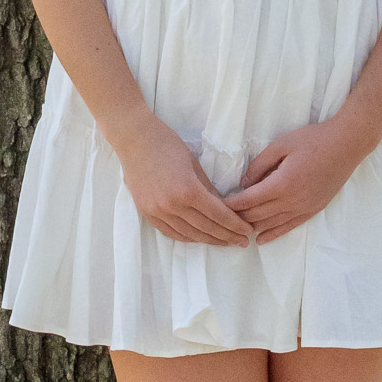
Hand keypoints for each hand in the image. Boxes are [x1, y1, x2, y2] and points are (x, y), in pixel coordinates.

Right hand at [109, 113, 251, 245]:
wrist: (133, 139)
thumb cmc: (167, 144)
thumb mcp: (194, 164)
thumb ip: (208, 190)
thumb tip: (223, 209)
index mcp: (188, 190)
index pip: (218, 215)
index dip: (235, 226)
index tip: (247, 232)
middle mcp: (172, 205)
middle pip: (205, 229)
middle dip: (227, 237)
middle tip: (242, 242)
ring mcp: (157, 212)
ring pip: (189, 235)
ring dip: (209, 240)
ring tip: (224, 242)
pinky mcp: (147, 213)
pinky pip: (171, 233)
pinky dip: (187, 238)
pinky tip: (199, 238)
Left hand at [225, 120, 367, 242]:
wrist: (347, 145)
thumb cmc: (313, 140)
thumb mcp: (281, 145)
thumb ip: (259, 165)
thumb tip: (244, 183)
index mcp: (282, 183)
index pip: (249, 200)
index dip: (231, 205)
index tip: (216, 206)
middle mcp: (293, 200)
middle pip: (257, 215)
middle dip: (237, 217)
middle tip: (220, 218)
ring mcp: (304, 208)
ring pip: (271, 224)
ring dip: (252, 227)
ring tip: (235, 230)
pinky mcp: (313, 210)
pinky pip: (289, 227)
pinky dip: (273, 234)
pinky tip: (260, 240)